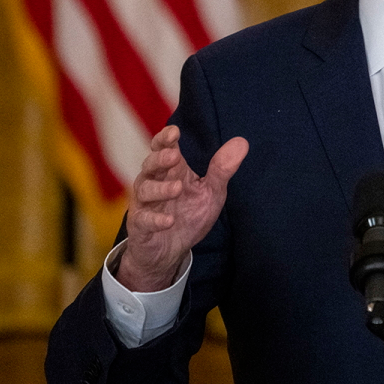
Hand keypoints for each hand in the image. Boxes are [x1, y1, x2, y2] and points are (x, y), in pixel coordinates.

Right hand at [117, 125, 248, 291]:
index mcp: (171, 171)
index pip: (163, 148)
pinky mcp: (140, 226)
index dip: (165, 138)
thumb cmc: (189, 215)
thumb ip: (222, 168)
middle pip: (150, 164)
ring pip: (145, 190)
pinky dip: (155, 220)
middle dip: (160, 158)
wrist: (171, 251)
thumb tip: (242, 142)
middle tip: (174, 156)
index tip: (175, 132)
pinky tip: (168, 221)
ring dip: (160, 188)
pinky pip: (144, 220)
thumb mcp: (211, 192)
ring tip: (177, 188)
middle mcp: (154, 182)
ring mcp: (145, 204)